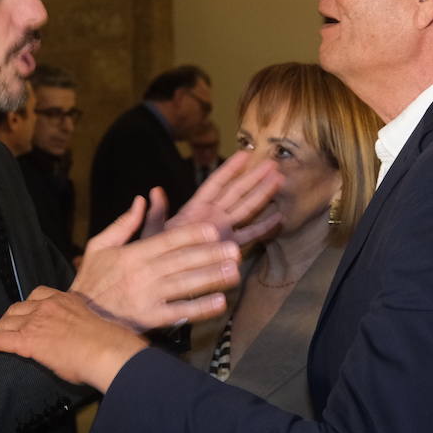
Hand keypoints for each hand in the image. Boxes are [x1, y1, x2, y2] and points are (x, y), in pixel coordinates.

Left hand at [0, 287, 145, 390]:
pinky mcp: (26, 339)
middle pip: (17, 308)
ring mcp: (36, 321)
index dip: (27, 306)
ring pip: (4, 323)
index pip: (38, 295)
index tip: (23, 314)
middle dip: (6, 319)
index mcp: (66, 300)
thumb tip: (80, 343)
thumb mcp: (93, 327)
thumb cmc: (109, 345)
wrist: (108, 351)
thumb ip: (80, 328)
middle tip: (1, 330)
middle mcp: (48, 305)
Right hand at [70, 195, 240, 329]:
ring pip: (184, 284)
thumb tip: (141, 199)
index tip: (214, 231)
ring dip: (211, 278)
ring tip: (234, 273)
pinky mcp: (150, 319)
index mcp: (133, 254)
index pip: (168, 240)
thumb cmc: (92, 279)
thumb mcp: (100, 246)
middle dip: (210, 255)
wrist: (79, 317)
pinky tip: (219, 302)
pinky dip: (199, 308)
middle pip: (182, 261)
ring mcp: (147, 297)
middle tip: (235, 250)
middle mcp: (142, 273)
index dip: (192, 235)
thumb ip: (123, 223)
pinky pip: (179, 312)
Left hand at [159, 152, 283, 248]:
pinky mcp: (229, 247)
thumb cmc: (157, 253)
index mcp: (195, 208)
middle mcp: (212, 216)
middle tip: (272, 163)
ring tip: (280, 180)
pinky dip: (264, 227)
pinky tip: (279, 218)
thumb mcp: (152, 232)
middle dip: (254, 177)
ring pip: (247, 209)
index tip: (245, 154)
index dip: (230, 169)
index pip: (216, 184)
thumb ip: (157, 213)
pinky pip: (250, 235)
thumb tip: (154, 191)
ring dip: (263, 194)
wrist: (165, 278)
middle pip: (237, 192)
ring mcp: (223, 231)